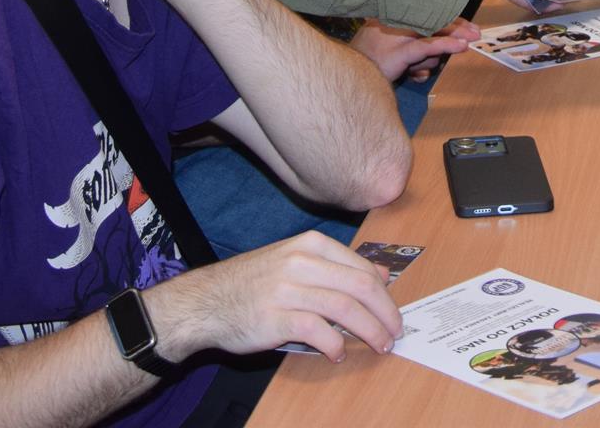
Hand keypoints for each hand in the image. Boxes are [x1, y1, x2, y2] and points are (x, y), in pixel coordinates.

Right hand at [157, 231, 401, 362]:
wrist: (204, 302)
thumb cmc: (252, 283)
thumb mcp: (293, 260)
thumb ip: (335, 266)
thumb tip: (380, 275)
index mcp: (310, 245)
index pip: (362, 269)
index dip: (385, 294)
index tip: (393, 313)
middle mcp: (301, 262)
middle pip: (361, 288)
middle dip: (385, 313)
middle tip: (395, 332)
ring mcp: (288, 289)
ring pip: (345, 310)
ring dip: (370, 331)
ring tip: (379, 346)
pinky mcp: (276, 318)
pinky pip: (318, 332)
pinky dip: (335, 346)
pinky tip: (338, 354)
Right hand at [352, 17, 477, 81]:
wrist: (348, 77)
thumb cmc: (370, 62)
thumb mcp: (393, 46)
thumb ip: (413, 43)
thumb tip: (439, 52)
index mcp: (394, 15)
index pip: (426, 12)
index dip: (448, 19)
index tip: (466, 25)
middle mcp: (396, 20)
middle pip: (434, 20)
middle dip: (457, 28)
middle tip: (476, 34)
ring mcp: (397, 35)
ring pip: (433, 38)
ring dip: (429, 60)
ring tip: (413, 69)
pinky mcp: (399, 51)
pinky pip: (428, 47)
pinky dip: (446, 46)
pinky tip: (461, 46)